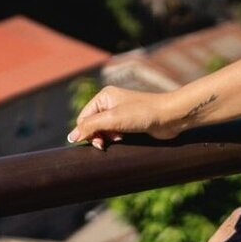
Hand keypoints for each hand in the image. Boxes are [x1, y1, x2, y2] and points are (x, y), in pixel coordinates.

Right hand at [67, 85, 195, 149]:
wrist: (169, 116)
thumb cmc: (142, 114)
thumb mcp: (112, 119)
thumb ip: (90, 126)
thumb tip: (71, 137)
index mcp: (104, 96)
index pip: (83, 118)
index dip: (85, 132)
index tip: (97, 143)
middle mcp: (110, 102)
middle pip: (92, 125)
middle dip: (96, 136)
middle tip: (104, 145)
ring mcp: (120, 112)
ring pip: (103, 130)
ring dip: (107, 138)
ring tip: (118, 139)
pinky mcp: (129, 122)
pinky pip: (114, 133)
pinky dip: (115, 139)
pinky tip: (123, 139)